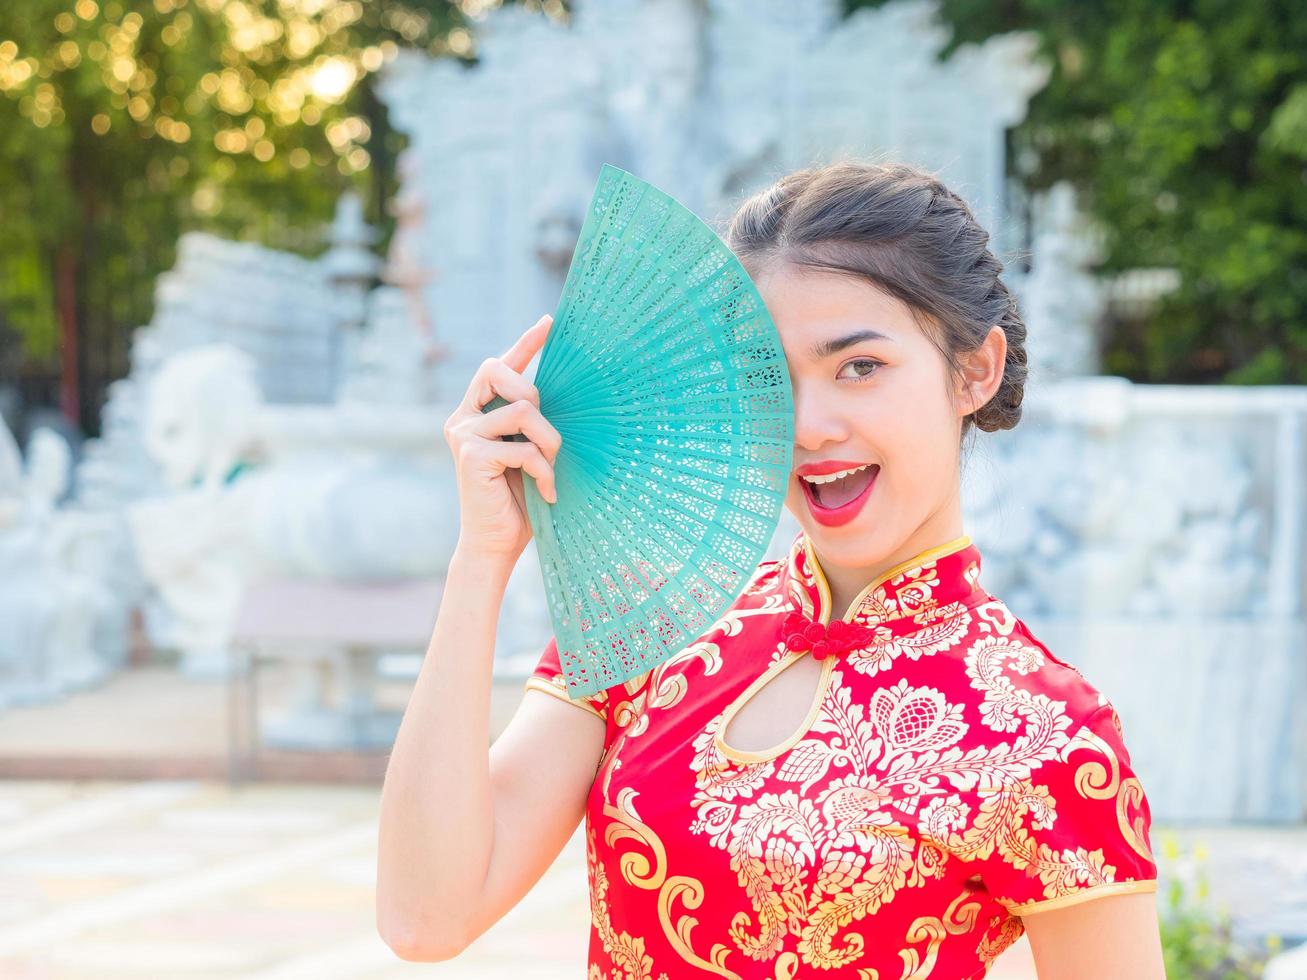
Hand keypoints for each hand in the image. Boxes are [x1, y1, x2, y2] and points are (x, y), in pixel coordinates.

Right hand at [442, 314, 561, 563]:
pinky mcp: (470, 455)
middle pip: (501, 372)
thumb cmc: (518, 500)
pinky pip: (523, 446)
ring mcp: (463, 434)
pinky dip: (543, 469)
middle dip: (535, 396)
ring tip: (551, 468)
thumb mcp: (530, 451)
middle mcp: (463, 417)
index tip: (550, 322)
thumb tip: (563, 394)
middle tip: (547, 437)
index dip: (525, 343)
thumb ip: (533, 423)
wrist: (497, 544)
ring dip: (549, 440)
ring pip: (522, 409)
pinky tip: (547, 490)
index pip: (499, 366)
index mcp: (477, 412)